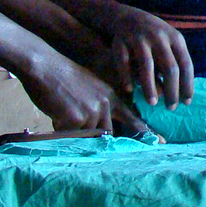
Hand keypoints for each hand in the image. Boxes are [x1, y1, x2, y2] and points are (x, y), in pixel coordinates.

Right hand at [18, 50, 147, 132]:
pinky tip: (56, 111)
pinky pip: (69, 134)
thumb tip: (104, 127)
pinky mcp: (76, 119)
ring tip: (64, 108)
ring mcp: (91, 111)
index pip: (131, 116)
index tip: (160, 141)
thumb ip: (100, 103)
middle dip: (93, 131)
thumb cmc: (63, 75)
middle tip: (83, 124)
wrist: (45, 65)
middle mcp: (105, 104)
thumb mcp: (90, 85)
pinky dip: (61, 128)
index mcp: (110, 95)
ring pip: (85, 134)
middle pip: (105, 131)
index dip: (144, 130)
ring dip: (74, 128)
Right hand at [105, 3, 193, 109]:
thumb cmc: (155, 38)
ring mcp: (139, 38)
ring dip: (150, 86)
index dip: (187, 84)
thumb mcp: (169, 44)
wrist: (129, 17)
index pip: (185, 64)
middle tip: (171, 107)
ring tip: (152, 103)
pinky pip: (124, 62)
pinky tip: (130, 89)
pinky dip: (127, 76)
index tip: (186, 102)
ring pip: (147, 65)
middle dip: (172, 90)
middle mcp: (159, 37)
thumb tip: (180, 93)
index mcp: (175, 38)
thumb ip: (175, 64)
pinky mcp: (121, 42)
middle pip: (169, 67)